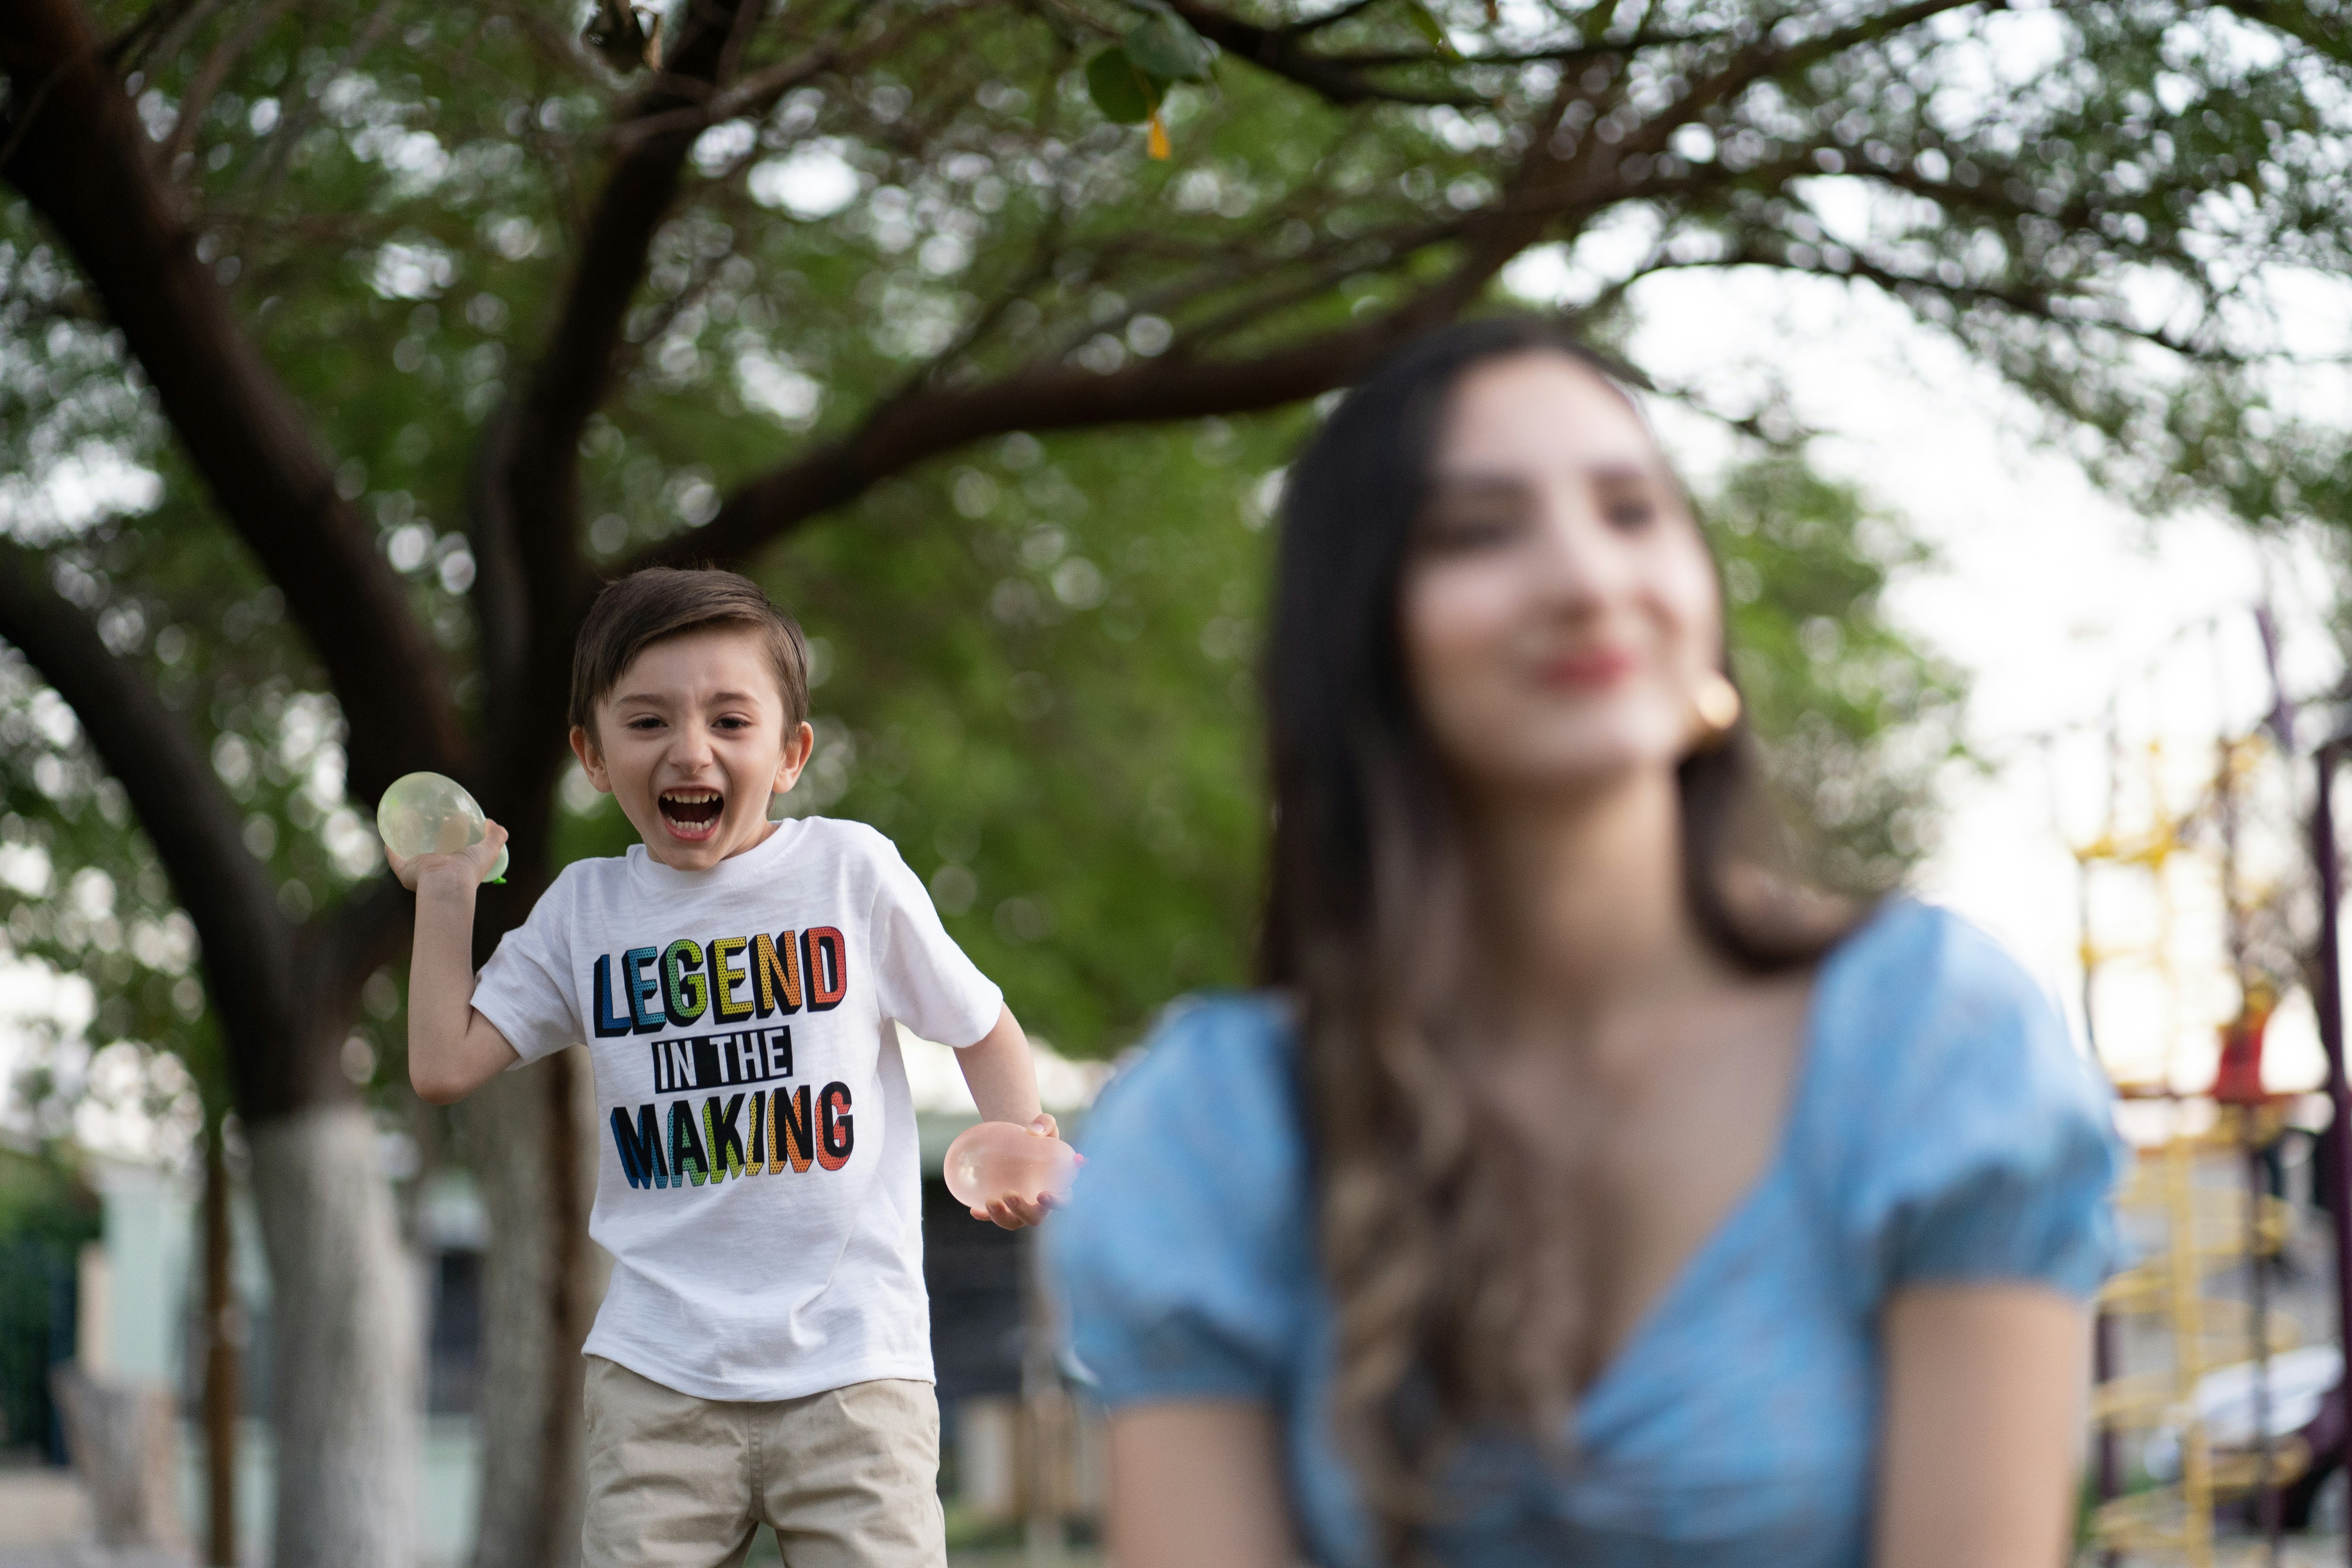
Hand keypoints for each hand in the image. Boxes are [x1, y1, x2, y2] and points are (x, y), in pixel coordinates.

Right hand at [386, 819, 508, 891]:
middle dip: (430, 841)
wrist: (447, 882)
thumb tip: (490, 822)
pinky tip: (388, 836)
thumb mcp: (489, 851)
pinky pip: (395, 857)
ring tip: (406, 825)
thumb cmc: (469, 868)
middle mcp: (437, 872)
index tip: (454, 825)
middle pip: (432, 854)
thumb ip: (496, 836)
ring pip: (411, 856)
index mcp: (456, 868)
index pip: (454, 855)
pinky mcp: (405, 870)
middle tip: (430, 822)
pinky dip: (390, 848)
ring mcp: (420, 871)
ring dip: (407, 843)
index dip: (454, 841)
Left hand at [971, 1113, 1082, 1230]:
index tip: (1042, 1195)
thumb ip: (1044, 1123)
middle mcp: (1040, 1203)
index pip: (1064, 1200)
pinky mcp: (1003, 1206)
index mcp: (1057, 1186)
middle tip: (1009, 1195)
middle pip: (1035, 1217)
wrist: (1019, 1140)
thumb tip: (1033, 1130)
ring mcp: (1020, 1207)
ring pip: (1013, 1222)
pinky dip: (985, 1216)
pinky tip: (974, 1210)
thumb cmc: (1038, 1135)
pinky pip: (993, 1216)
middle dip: (1023, 1211)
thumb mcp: (1045, 1124)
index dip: (1056, 1203)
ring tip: (989, 1202)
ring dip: (1002, 1217)